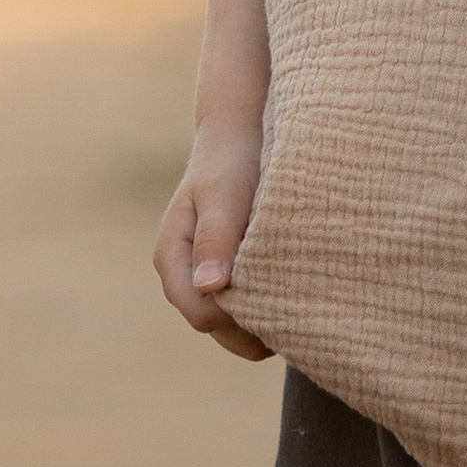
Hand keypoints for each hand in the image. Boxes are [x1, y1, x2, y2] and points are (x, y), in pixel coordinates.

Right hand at [153, 131, 272, 362]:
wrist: (243, 137)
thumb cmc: (231, 161)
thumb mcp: (224, 191)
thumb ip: (216, 235)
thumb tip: (210, 287)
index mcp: (171, 257)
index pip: (202, 315)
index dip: (238, 315)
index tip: (276, 289)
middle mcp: (183, 276)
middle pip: (218, 330)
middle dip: (253, 324)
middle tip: (295, 299)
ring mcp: (203, 280)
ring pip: (233, 328)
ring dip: (262, 319)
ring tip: (295, 292)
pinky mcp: (226, 279)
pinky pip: (244, 314)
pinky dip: (267, 307)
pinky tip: (292, 287)